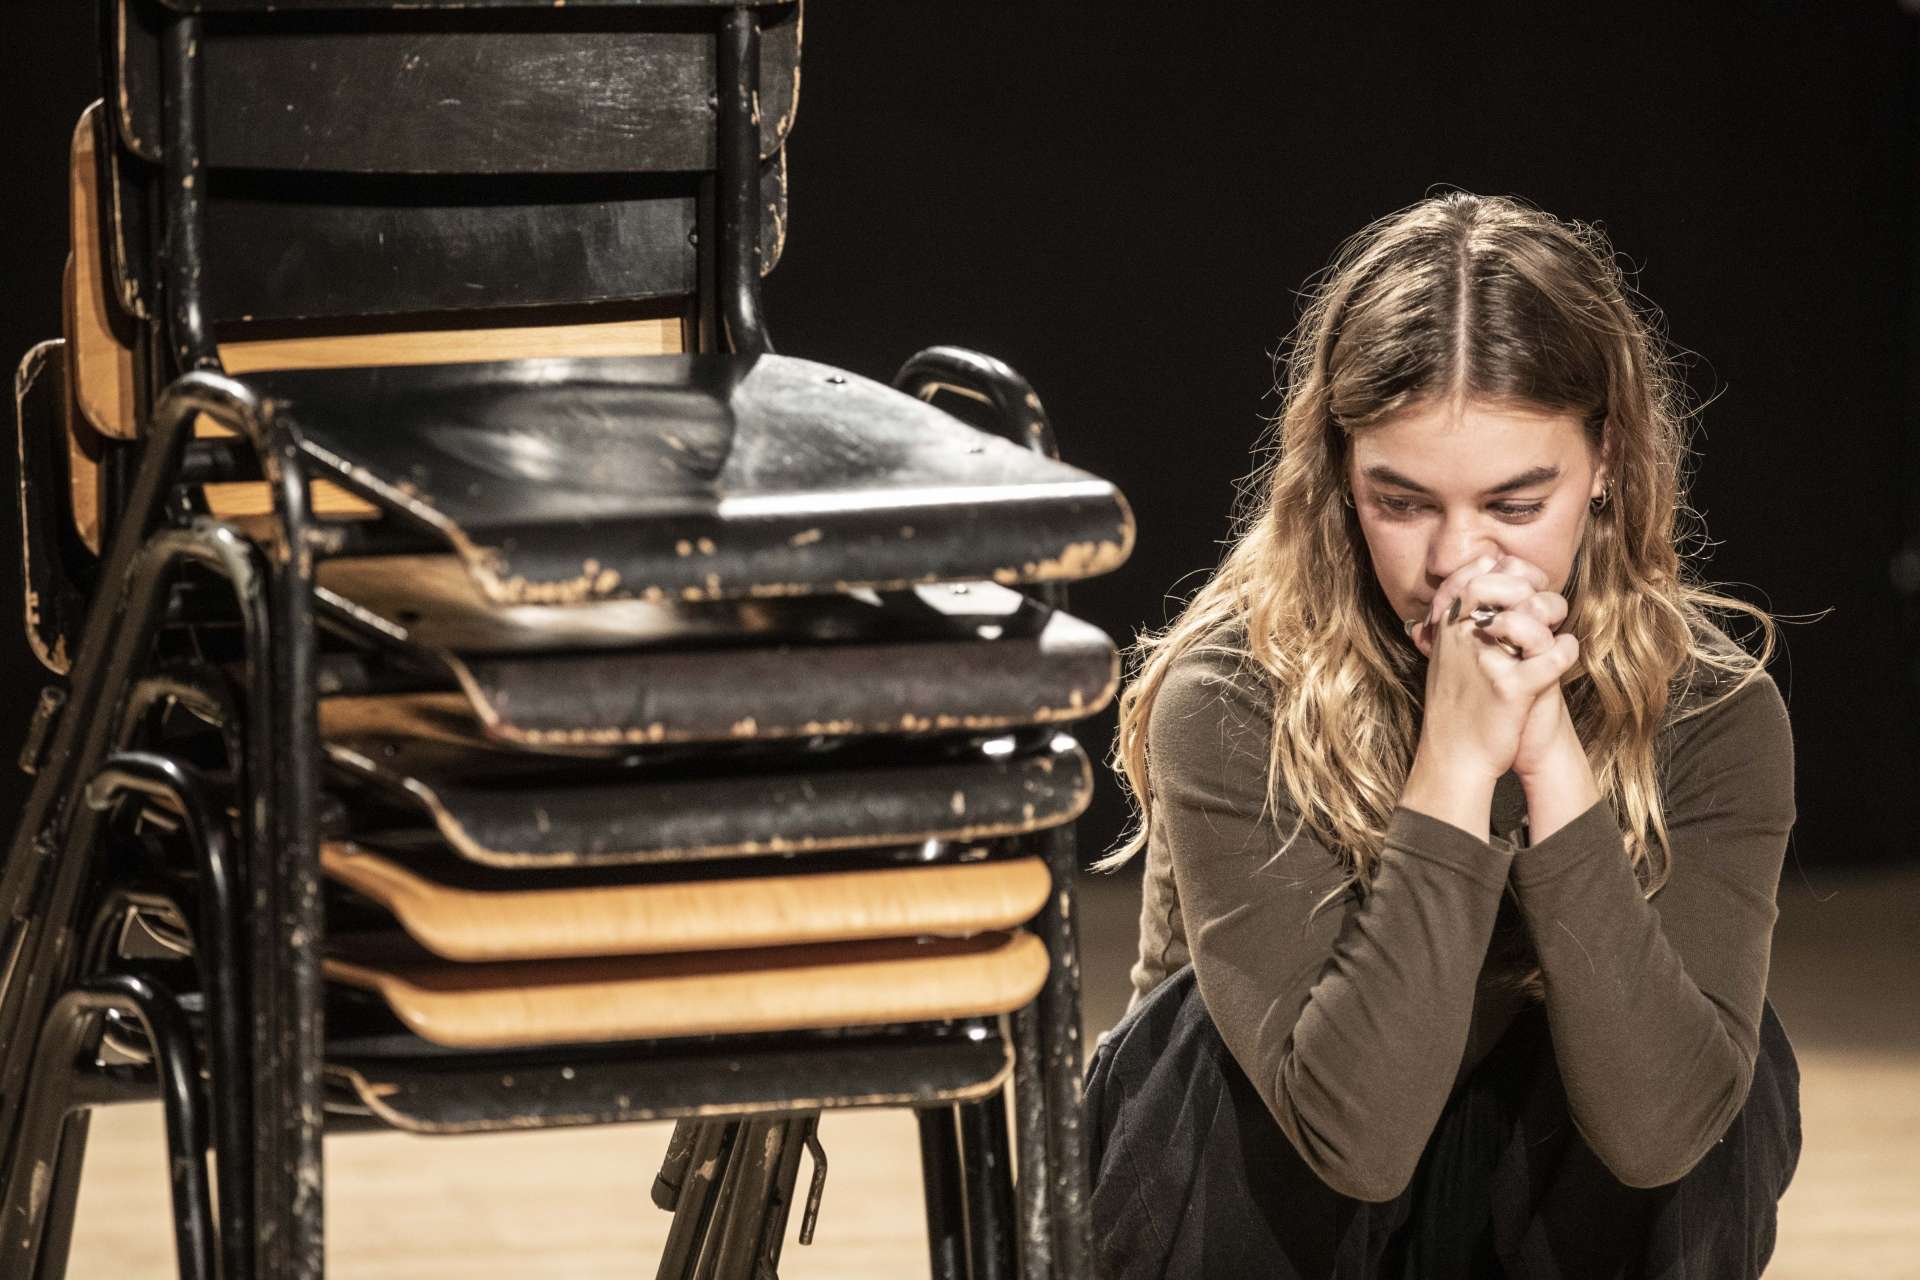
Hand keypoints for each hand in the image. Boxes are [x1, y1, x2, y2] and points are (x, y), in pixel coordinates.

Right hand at [1411, 554, 1578, 781]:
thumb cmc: (1456, 707)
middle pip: (1500, 581)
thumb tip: (1476, 590)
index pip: (1475, 573)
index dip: (1507, 569)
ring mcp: (1486, 661)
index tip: (1524, 582)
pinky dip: (1567, 650)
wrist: (1454, 758)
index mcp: (1446, 628)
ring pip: (1530, 612)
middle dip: (1531, 585)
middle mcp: (1461, 638)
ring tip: (1556, 628)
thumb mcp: (1445, 659)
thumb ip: (1456, 625)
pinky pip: (1553, 655)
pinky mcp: (1512, 688)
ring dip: (1553, 614)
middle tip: (1543, 605)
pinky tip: (1566, 652)